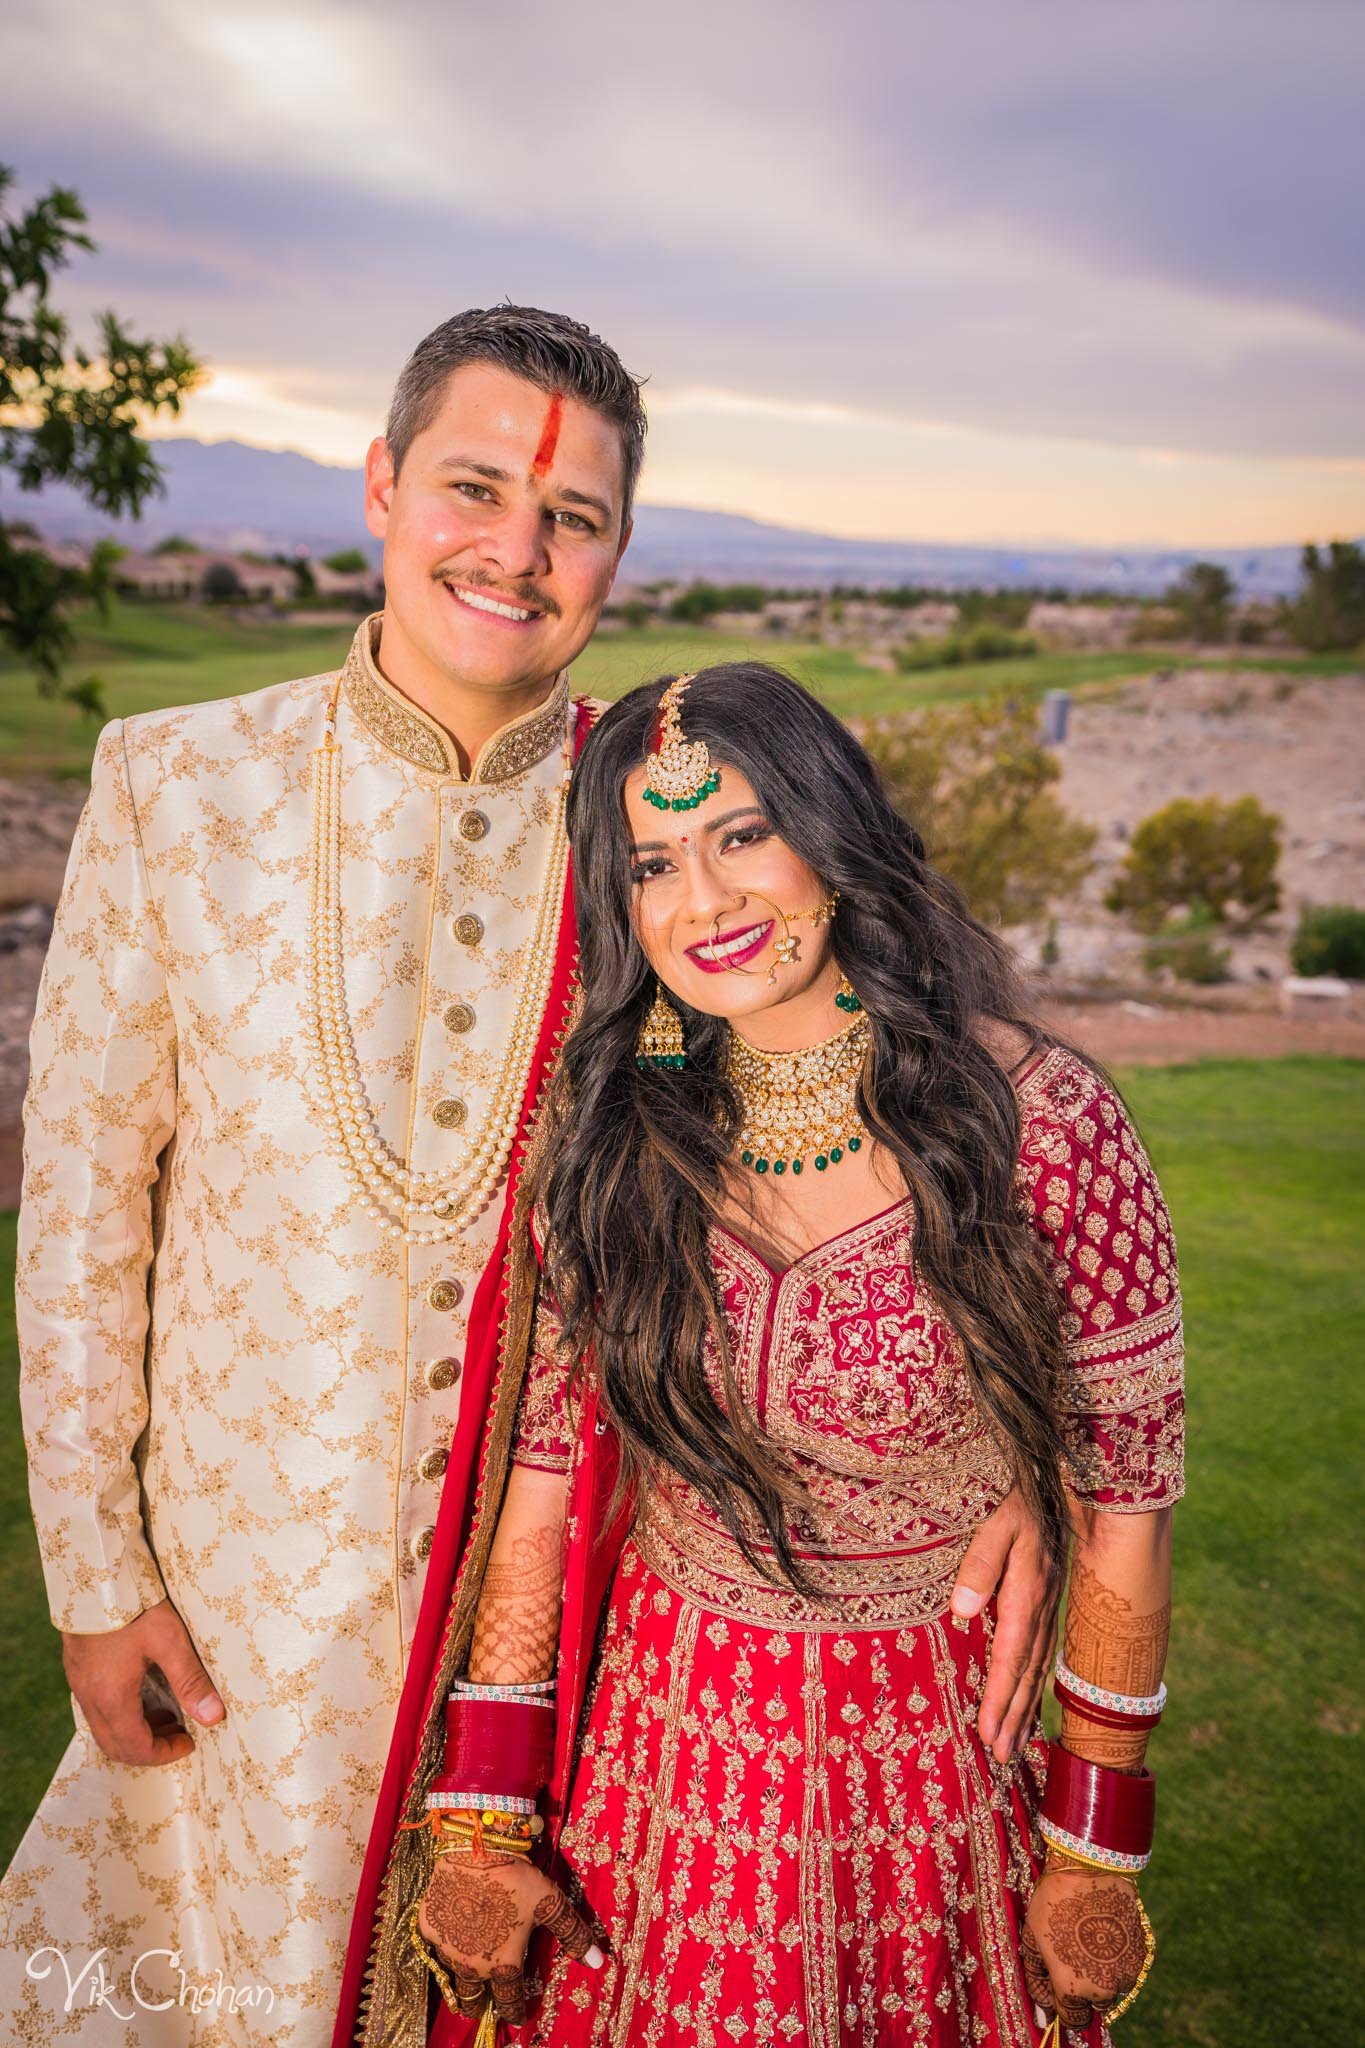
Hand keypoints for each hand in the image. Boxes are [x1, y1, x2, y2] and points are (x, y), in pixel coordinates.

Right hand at [61, 1595, 224, 1764]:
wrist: (93, 1574)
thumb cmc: (132, 1605)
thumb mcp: (169, 1639)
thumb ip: (191, 1679)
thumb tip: (214, 1717)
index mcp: (111, 1698)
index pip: (135, 1748)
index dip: (164, 1754)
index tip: (190, 1742)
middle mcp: (90, 1698)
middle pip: (115, 1746)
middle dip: (149, 1748)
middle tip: (180, 1733)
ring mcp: (79, 1683)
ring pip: (103, 1728)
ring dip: (134, 1731)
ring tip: (166, 1713)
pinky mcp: (78, 1668)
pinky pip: (96, 1708)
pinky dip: (121, 1714)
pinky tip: (141, 1691)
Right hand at [416, 1850, 603, 2025]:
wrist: (476, 1847)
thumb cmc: (517, 1878)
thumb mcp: (551, 1904)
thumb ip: (573, 1934)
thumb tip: (600, 1963)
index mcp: (503, 1963)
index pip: (509, 2000)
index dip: (515, 2011)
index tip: (518, 2019)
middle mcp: (472, 1964)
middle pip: (473, 1998)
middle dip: (479, 2004)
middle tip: (483, 2006)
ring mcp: (447, 1946)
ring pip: (453, 1973)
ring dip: (462, 1977)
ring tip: (467, 1977)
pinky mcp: (429, 1926)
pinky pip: (436, 1943)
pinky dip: (445, 1944)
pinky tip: (450, 1935)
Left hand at [950, 1487, 1060, 1761]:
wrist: (1053, 1481)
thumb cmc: (1015, 1500)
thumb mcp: (994, 1525)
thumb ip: (979, 1567)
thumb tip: (960, 1614)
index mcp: (1026, 1594)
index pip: (1009, 1658)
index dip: (998, 1699)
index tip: (988, 1734)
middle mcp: (1041, 1607)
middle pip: (1026, 1674)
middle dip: (1013, 1717)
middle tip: (1001, 1756)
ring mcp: (1048, 1606)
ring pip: (1036, 1668)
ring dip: (1024, 1708)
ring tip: (1014, 1745)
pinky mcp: (1047, 1600)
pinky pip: (1041, 1653)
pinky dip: (1033, 1684)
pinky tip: (1028, 1701)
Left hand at [1021, 1864, 1144, 2030]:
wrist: (1090, 1870)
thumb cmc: (1054, 1902)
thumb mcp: (1032, 1940)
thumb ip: (1036, 1979)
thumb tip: (1043, 2011)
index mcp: (1073, 1988)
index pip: (1072, 2019)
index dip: (1063, 2006)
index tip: (1058, 1988)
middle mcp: (1103, 1989)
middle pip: (1094, 2005)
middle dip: (1083, 1990)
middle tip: (1072, 1959)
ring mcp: (1126, 1973)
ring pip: (1114, 1989)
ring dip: (1103, 1976)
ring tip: (1088, 1942)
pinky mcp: (1141, 1955)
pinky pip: (1128, 1970)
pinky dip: (1117, 1960)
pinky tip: (1104, 1935)